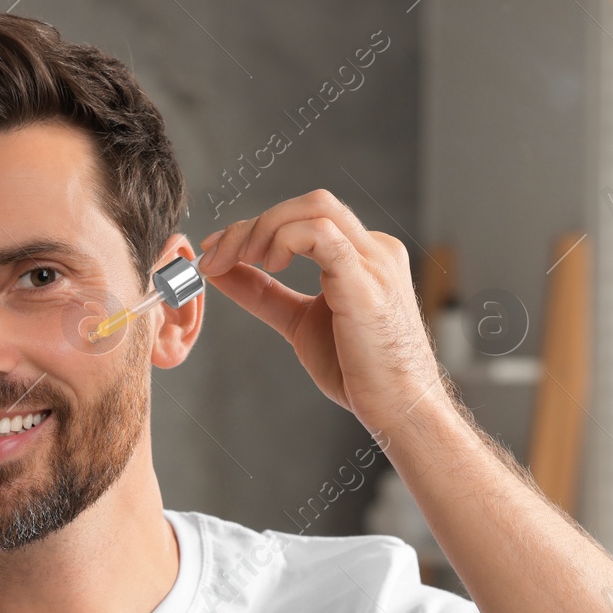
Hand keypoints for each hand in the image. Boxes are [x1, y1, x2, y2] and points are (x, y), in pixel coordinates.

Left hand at [195, 189, 448, 432]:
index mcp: (362, 256)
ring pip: (314, 208)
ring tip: (237, 261)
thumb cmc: (360, 372)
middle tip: (214, 256)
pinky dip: (285, 239)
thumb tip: (221, 271)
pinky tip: (270, 264)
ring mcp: (374, 260)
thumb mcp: (299, 323)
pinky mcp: (366, 280)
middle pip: (306, 205)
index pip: (303, 218)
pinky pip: (322, 233)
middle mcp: (374, 249)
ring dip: (264, 229)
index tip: (214, 252)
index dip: (253, 228)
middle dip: (252, 224)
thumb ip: (264, 294)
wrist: (398, 407)